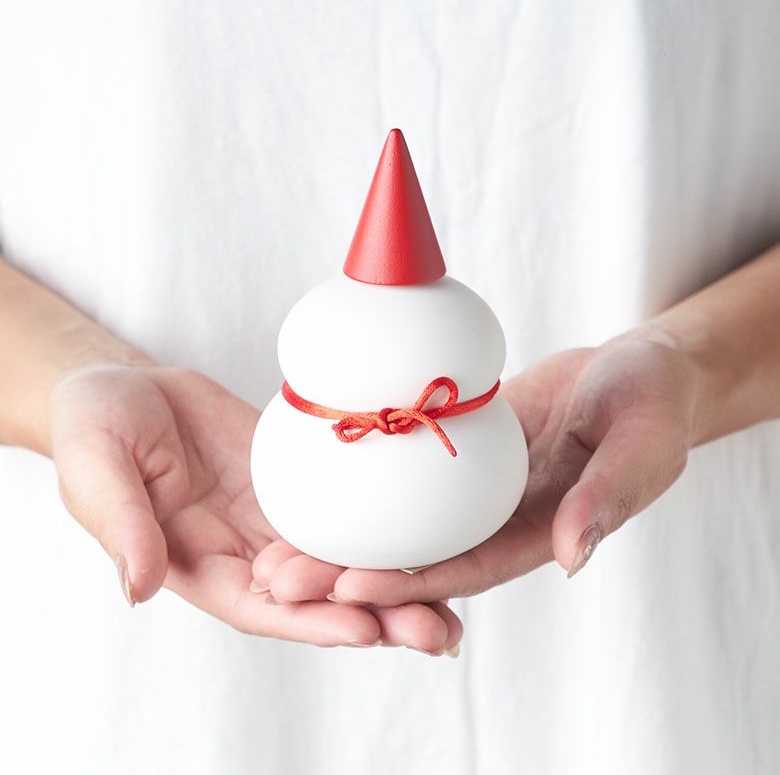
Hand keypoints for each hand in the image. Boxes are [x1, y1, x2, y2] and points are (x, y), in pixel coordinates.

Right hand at [49, 365, 461, 651]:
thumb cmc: (98, 430)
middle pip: (319, 596)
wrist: (127, 389)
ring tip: (456, 601)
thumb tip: (140, 588)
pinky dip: (381, 524)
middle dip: (377, 616)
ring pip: (341, 557)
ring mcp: (276, 520)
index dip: (313, 623)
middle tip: (441, 632)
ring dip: (394, 580)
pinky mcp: (295, 484)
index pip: (264, 608)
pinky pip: (343, 506)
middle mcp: (247, 553)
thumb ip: (122, 527)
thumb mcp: (99, 472)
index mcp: (201, 565)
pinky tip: (428, 531)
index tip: (366, 629)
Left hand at [252, 329, 696, 604]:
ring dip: (346, 530)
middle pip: (419, 554)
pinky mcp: (464, 447)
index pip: (466, 570)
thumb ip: (611, 495)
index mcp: (541, 532)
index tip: (346, 586)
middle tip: (281, 577)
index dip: (408, 584)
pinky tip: (322, 469)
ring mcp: (477, 485)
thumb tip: (574, 556)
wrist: (634, 369)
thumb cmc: (651, 401)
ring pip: (405, 516)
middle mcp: (499, 518)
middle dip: (352, 572)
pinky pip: (411, 464)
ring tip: (278, 536)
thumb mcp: (644, 442)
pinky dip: (370, 476)